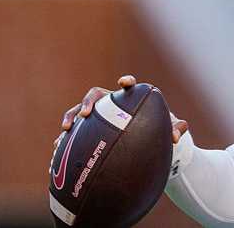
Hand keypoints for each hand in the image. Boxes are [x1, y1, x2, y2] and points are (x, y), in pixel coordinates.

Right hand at [53, 75, 187, 152]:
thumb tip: (176, 137)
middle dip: (88, 101)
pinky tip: (56, 152)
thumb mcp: (168, 129)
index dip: (126, 81)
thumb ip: (176, 128)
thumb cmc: (157, 129)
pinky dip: (65, 141)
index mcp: (130, 99)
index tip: (123, 82)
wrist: (145, 141)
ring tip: (65, 131)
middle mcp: (111, 104)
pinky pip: (73, 134)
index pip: (128, 86)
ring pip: (78, 112)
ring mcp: (97, 116)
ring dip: (70, 118)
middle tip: (86, 113)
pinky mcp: (88, 130)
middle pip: (95, 95)